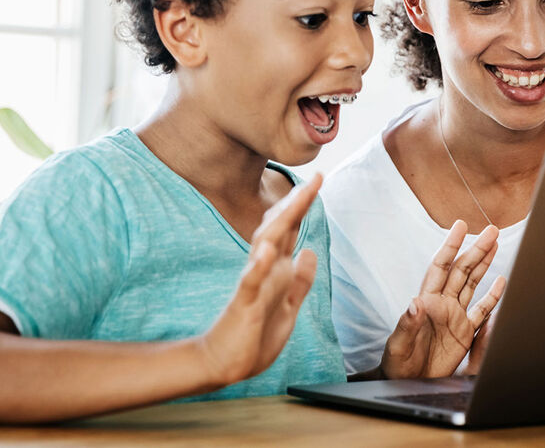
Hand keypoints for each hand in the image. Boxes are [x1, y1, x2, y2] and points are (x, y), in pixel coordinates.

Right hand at [197, 174, 321, 387]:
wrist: (227, 363)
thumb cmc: (256, 334)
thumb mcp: (289, 306)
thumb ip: (300, 280)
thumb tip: (310, 250)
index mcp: (277, 269)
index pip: (291, 230)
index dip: (303, 206)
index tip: (318, 180)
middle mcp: (265, 270)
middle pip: (280, 230)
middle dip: (296, 205)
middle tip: (314, 180)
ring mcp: (253, 284)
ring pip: (265, 247)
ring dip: (280, 224)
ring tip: (295, 200)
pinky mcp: (243, 304)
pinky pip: (250, 282)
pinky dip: (257, 266)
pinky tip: (265, 252)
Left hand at [380, 220, 506, 378]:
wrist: (406, 382)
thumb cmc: (397, 362)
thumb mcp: (399, 344)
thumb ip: (407, 323)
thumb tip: (415, 303)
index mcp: (427, 301)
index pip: (441, 266)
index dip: (450, 245)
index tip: (460, 226)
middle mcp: (442, 304)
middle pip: (462, 269)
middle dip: (476, 249)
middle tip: (491, 230)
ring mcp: (455, 316)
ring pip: (473, 283)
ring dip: (484, 264)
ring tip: (495, 243)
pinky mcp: (465, 332)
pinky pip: (482, 310)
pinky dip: (493, 295)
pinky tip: (502, 280)